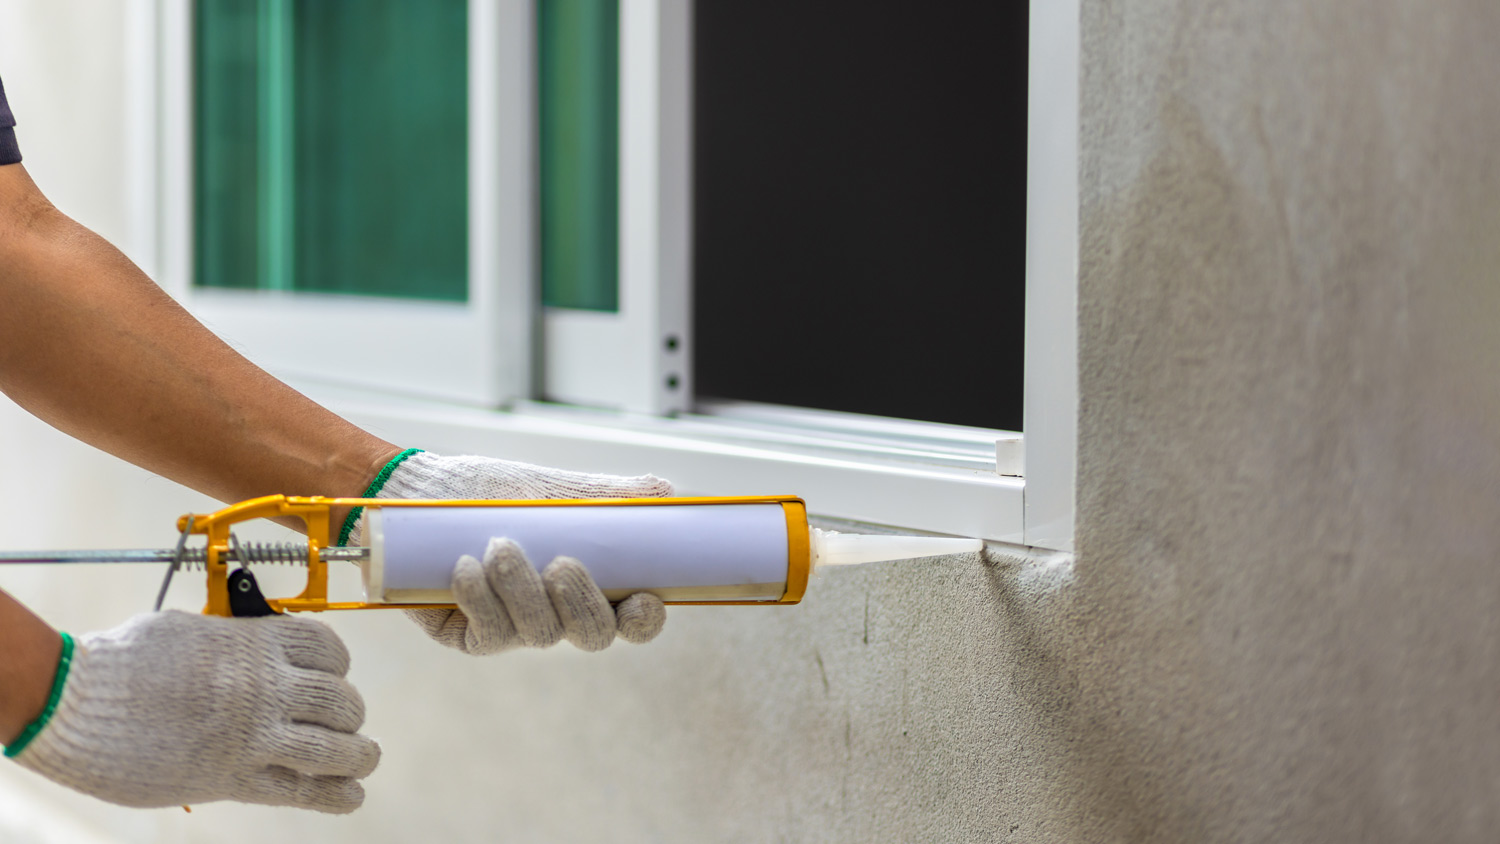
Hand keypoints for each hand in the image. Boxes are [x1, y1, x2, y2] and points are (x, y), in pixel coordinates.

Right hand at [12, 611, 378, 813]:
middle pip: (340, 701)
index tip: (333, 675)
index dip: (337, 664)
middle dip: (348, 713)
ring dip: (357, 755)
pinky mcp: (233, 778)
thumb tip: (247, 646)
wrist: (77, 704)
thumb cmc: (123, 661)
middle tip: (343, 723)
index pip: (328, 648)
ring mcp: (254, 736)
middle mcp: (267, 688)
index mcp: (256, 643)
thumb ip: (230, 643)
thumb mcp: (189, 631)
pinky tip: (351, 796)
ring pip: (334, 749)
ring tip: (365, 758)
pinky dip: (335, 795)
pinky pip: (302, 791)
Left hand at [349, 451, 669, 652]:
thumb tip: (667, 492)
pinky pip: (489, 633)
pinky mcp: (471, 637)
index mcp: (592, 583)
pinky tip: (464, 567)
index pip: (634, 619)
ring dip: (523, 590)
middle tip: (562, 564)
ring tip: (499, 545)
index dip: (645, 620)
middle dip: (583, 604)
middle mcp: (558, 613)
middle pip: (594, 636)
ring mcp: (516, 629)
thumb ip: (608, 496)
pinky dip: (480, 599)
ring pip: (540, 634)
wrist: (423, 491)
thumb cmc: (491, 490)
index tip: (643, 598)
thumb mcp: (553, 488)